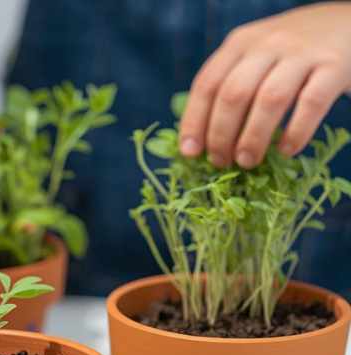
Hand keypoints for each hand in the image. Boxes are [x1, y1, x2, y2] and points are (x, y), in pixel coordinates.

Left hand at [180, 2, 350, 167]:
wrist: (346, 22)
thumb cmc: (289, 54)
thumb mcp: (254, 57)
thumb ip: (228, 86)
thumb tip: (198, 142)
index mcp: (240, 42)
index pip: (207, 84)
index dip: (194, 122)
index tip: (190, 152)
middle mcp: (268, 43)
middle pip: (233, 94)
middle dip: (220, 135)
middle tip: (219, 162)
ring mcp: (302, 53)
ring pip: (269, 99)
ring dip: (252, 138)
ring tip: (246, 162)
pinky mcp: (335, 65)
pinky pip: (311, 103)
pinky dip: (295, 132)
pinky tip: (285, 151)